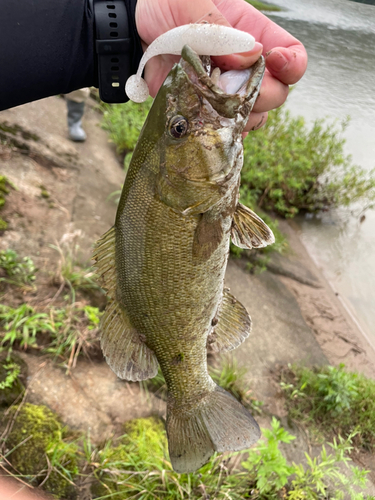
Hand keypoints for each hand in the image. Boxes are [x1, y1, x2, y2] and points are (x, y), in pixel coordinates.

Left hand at [136, 0, 306, 133]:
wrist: (133, 34)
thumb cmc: (163, 7)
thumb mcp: (189, 4)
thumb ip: (219, 29)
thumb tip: (252, 57)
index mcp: (250, 34)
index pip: (291, 54)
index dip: (292, 64)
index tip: (274, 62)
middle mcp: (245, 67)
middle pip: (277, 93)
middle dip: (260, 95)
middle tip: (229, 86)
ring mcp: (227, 92)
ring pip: (254, 116)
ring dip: (239, 116)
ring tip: (211, 100)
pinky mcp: (208, 111)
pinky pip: (227, 131)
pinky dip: (221, 131)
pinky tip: (204, 118)